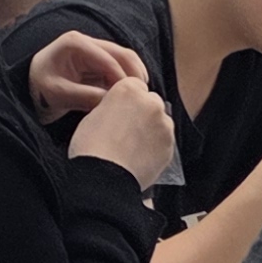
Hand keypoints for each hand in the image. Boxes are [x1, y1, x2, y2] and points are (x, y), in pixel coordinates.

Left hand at [23, 29, 148, 117]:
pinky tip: (132, 96)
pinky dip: (127, 81)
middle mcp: (87, 42)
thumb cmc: (40, 89)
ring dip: (134, 77)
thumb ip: (84, 96)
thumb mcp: (58, 94)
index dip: (122, 78)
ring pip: (125, 60)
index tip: (130, 98)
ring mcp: (94, 50)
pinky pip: (120, 69)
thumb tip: (110, 100)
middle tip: (142, 97)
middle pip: (122, 54)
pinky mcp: (99, 62)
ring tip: (140, 98)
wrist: (31, 89)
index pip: (108, 58)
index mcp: (75, 43)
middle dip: (135, 74)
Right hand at [74, 73, 175, 187]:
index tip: (120, 111)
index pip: (134, 85)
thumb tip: (119, 110)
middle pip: (151, 101)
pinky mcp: (170, 146)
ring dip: (152, 129)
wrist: (103, 178)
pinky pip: (164, 141)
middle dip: (142, 112)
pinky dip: (156, 146)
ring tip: (133, 146)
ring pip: (161, 121)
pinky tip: (140, 156)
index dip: (126, 99)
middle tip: (126, 130)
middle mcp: (151, 102)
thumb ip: (112, 105)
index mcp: (128, 90)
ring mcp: (164, 124)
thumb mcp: (93, 114)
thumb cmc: (91, 147)